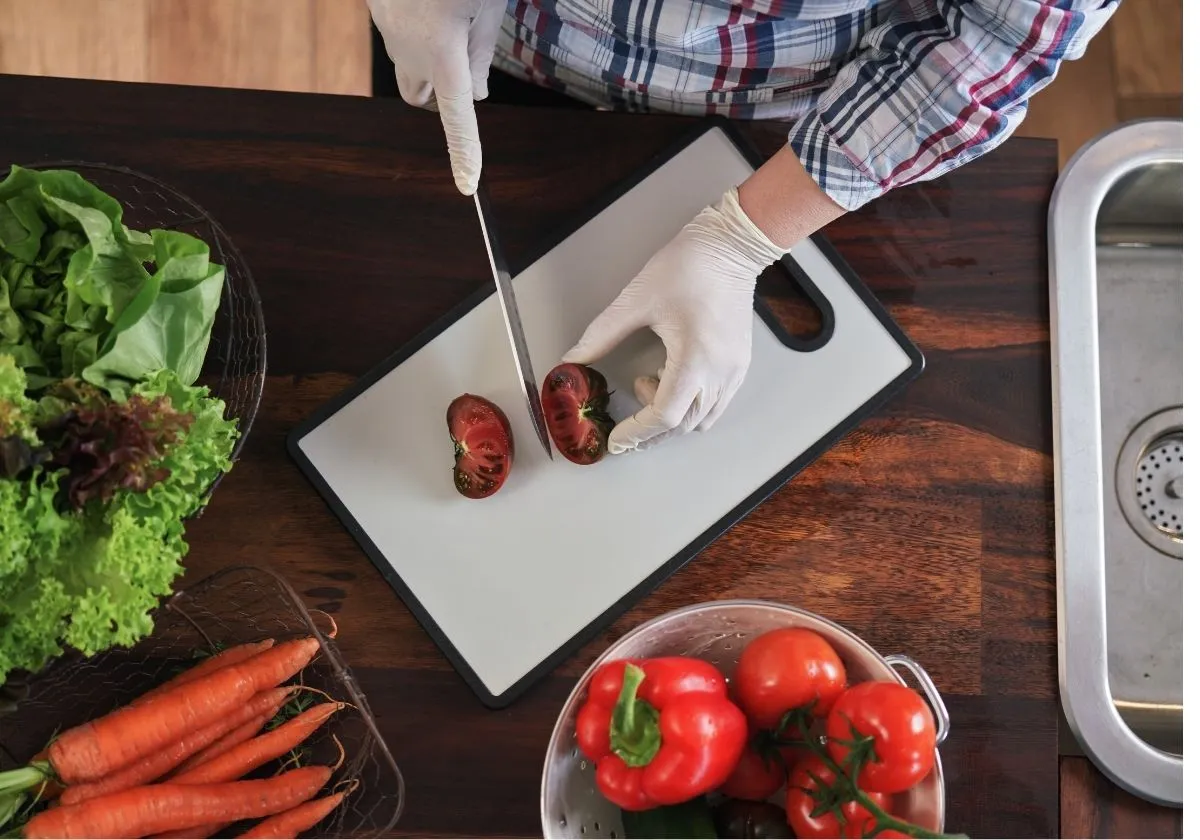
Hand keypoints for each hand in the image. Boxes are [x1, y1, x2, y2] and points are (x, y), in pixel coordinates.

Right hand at [367, 0, 505, 194]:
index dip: (463, 152)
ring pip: (406, 65)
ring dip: (425, 60)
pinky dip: (414, 28)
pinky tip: (430, 2)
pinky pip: (396, 33)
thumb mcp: (487, 5)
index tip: (468, 185)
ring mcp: (386, 28)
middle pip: (421, 95)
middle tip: (463, 60)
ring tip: (449, 15)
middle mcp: (407, 48)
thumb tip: (475, 91)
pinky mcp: (375, 8)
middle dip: (440, 92)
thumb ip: (480, 52)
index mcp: (443, 52)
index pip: (457, 117)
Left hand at [564, 146, 845, 453]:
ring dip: (672, 419)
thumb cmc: (687, 267)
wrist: (731, 246)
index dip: (636, 433)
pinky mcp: (740, 364)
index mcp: (693, 357)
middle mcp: (719, 372)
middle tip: (623, 430)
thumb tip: (573, 359)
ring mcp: (734, 371)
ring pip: (702, 419)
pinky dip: (691, 407)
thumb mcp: (635, 300)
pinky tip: (672, 381)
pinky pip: (717, 404)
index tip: (616, 440)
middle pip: (682, 425)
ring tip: (648, 386)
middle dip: (650, 432)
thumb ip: (602, 335)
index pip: (663, 415)